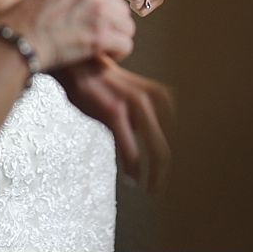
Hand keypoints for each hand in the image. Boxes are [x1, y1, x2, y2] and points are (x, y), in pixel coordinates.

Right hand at [3, 0, 135, 70]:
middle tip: (92, 36)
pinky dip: (116, 53)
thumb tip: (83, 7)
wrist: (16, 40)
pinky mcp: (101, 35)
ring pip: (126, 26)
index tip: (85, 20)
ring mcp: (98, 10)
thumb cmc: (23, 21)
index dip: (97, 9)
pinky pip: (125, 45)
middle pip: (119, 8)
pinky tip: (99, 55)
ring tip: (97, 47)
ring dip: (114, 38)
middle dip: (110, 24)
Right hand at [53, 55, 173, 192]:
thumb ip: (138, 110)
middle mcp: (150, 98)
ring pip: (158, 150)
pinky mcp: (114, 113)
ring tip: (150, 187)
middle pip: (170, 142)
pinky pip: (129, 150)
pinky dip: (132, 168)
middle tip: (161, 185)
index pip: (179, 131)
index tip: (171, 169)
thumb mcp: (127, 89)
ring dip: (155, 175)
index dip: (179, 152)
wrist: (73, 64)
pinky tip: (131, 179)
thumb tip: (142, 133)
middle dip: (167, 169)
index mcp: (156, 94)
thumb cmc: (95, 78)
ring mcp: (133, 105)